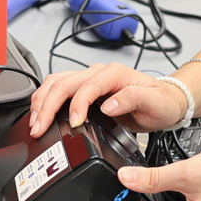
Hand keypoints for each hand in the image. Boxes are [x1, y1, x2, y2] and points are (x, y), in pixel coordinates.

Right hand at [27, 62, 189, 137]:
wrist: (165, 102)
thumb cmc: (160, 102)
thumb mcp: (153, 103)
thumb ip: (132, 100)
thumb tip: (109, 105)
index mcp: (113, 74)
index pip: (86, 86)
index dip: (76, 105)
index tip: (73, 123)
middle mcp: (98, 73)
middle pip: (63, 83)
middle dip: (47, 106)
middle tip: (39, 127)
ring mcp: (89, 80)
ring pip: (56, 83)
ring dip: (41, 102)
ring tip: (35, 123)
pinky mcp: (84, 89)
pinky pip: (58, 89)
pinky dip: (46, 101)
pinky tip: (40, 114)